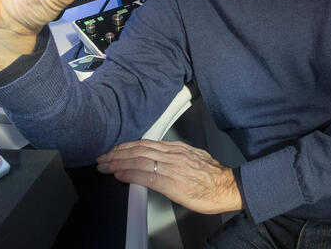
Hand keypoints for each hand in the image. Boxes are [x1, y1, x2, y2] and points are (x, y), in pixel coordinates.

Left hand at [96, 139, 241, 214]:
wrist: (228, 187)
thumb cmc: (213, 176)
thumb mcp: (193, 158)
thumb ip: (176, 156)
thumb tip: (161, 158)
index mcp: (176, 149)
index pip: (145, 143)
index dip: (127, 146)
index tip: (115, 150)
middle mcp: (171, 155)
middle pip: (138, 150)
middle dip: (117, 153)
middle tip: (103, 157)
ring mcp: (171, 168)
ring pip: (139, 160)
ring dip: (118, 162)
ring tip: (105, 165)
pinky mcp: (172, 183)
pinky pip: (147, 176)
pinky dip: (130, 174)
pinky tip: (119, 175)